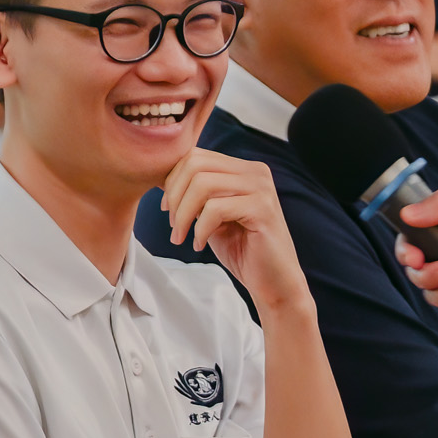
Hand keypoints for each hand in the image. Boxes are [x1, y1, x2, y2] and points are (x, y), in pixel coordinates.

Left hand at [163, 150, 310, 313]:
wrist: (273, 281)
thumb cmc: (242, 248)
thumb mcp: (213, 215)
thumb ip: (197, 194)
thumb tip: (164, 181)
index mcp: (243, 168)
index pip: (196, 156)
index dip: (172, 181)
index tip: (167, 209)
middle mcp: (255, 171)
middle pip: (196, 164)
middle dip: (174, 196)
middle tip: (173, 225)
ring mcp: (261, 187)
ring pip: (202, 184)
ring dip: (183, 214)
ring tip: (181, 236)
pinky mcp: (262, 208)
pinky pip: (215, 209)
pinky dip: (199, 229)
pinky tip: (200, 244)